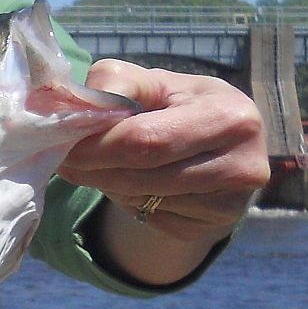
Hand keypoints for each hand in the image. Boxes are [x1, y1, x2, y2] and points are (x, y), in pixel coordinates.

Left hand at [60, 61, 269, 280]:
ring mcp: (233, 202)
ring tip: (95, 165)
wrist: (215, 144)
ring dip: (106, 184)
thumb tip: (79, 106)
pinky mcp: (215, 225)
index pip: (147, 139)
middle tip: (65, 159)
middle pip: (143, 174)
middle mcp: (243, 163)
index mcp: (231, 116)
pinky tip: (131, 182)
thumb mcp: (153, 83)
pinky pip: (154, 219)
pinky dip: (129, 202)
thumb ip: (117, 83)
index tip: (64, 143)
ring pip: (144, 199)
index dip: (98, 145)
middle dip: (94, 167)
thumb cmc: (176, 105)